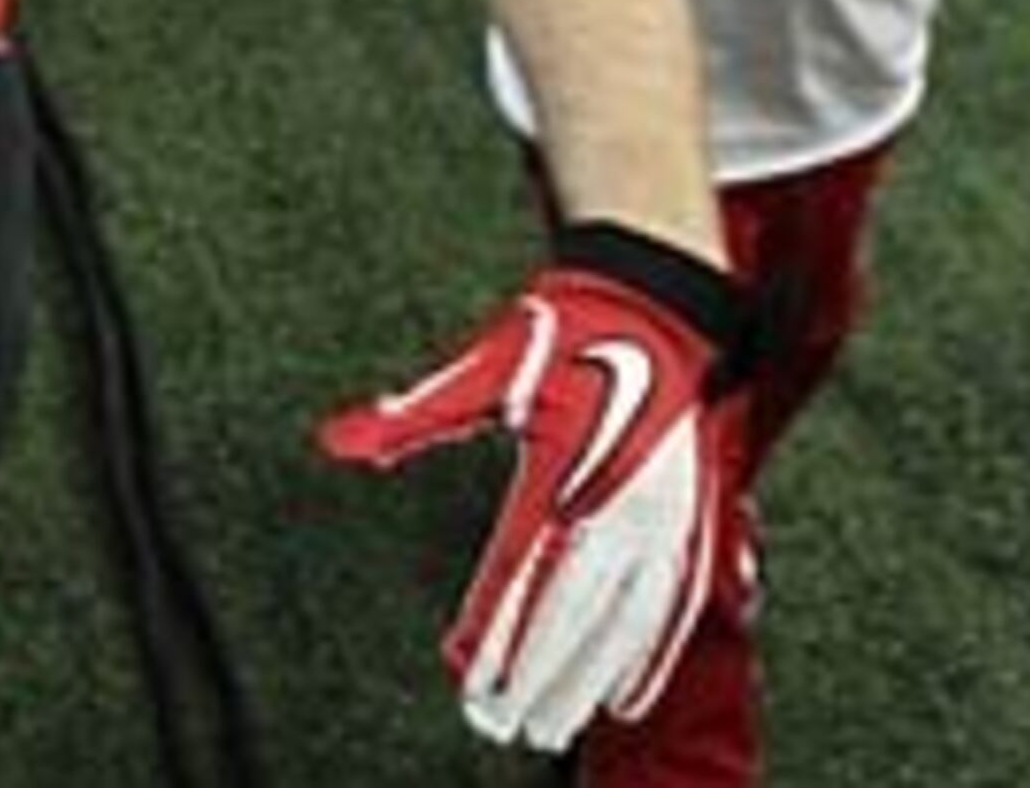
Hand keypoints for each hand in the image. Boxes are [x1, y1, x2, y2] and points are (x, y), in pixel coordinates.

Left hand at [320, 224, 744, 748]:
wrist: (656, 301)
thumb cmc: (559, 334)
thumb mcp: (481, 366)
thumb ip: (413, 415)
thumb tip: (338, 441)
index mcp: (561, 466)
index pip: (520, 567)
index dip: (492, 626)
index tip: (462, 675)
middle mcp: (618, 501)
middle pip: (572, 610)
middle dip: (535, 674)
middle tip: (497, 724)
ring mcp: (662, 517)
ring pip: (625, 623)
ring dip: (587, 681)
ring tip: (550, 728)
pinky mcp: (691, 522)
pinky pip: (675, 607)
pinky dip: (651, 658)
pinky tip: (625, 698)